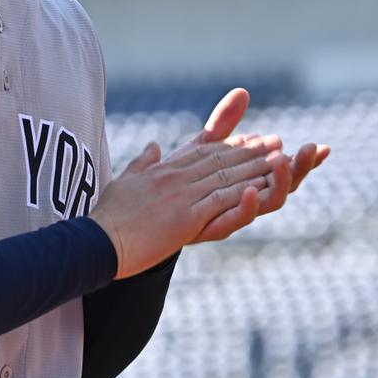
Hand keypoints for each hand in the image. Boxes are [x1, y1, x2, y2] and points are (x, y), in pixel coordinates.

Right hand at [89, 131, 286, 278]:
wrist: (97, 240)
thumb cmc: (107, 216)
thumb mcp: (125, 181)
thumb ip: (142, 162)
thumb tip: (153, 146)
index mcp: (163, 171)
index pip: (202, 152)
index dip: (230, 144)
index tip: (251, 137)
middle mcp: (175, 178)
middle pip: (220, 161)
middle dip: (251, 151)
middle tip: (277, 141)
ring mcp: (180, 197)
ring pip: (225, 178)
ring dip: (255, 168)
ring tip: (280, 159)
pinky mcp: (184, 219)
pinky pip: (218, 203)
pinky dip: (241, 194)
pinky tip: (259, 188)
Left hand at [186, 88, 330, 242]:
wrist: (147, 213)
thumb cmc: (176, 181)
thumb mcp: (201, 147)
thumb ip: (223, 124)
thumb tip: (244, 91)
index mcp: (249, 181)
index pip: (283, 169)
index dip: (304, 160)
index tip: (323, 147)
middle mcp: (247, 200)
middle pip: (284, 185)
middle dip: (302, 168)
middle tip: (315, 148)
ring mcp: (232, 214)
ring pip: (269, 202)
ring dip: (280, 181)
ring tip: (283, 159)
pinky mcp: (213, 226)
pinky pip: (237, 220)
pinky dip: (248, 206)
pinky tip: (251, 189)